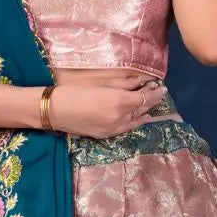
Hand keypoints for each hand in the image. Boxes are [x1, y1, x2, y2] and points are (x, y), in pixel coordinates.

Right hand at [46, 68, 168, 139]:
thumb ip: (123, 83)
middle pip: (143, 109)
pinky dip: (136, 121)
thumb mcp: (100, 82)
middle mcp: (121, 117)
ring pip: (137, 120)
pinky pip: (127, 128)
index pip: (146, 97)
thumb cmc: (75, 91)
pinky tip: (140, 118)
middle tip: (158, 92)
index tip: (161, 86)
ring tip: (152, 105)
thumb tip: (142, 81)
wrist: (55, 110)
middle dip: (152, 100)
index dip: (155, 92)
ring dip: (146, 112)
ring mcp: (114, 129)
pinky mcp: (106, 135)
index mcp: (120, 101)